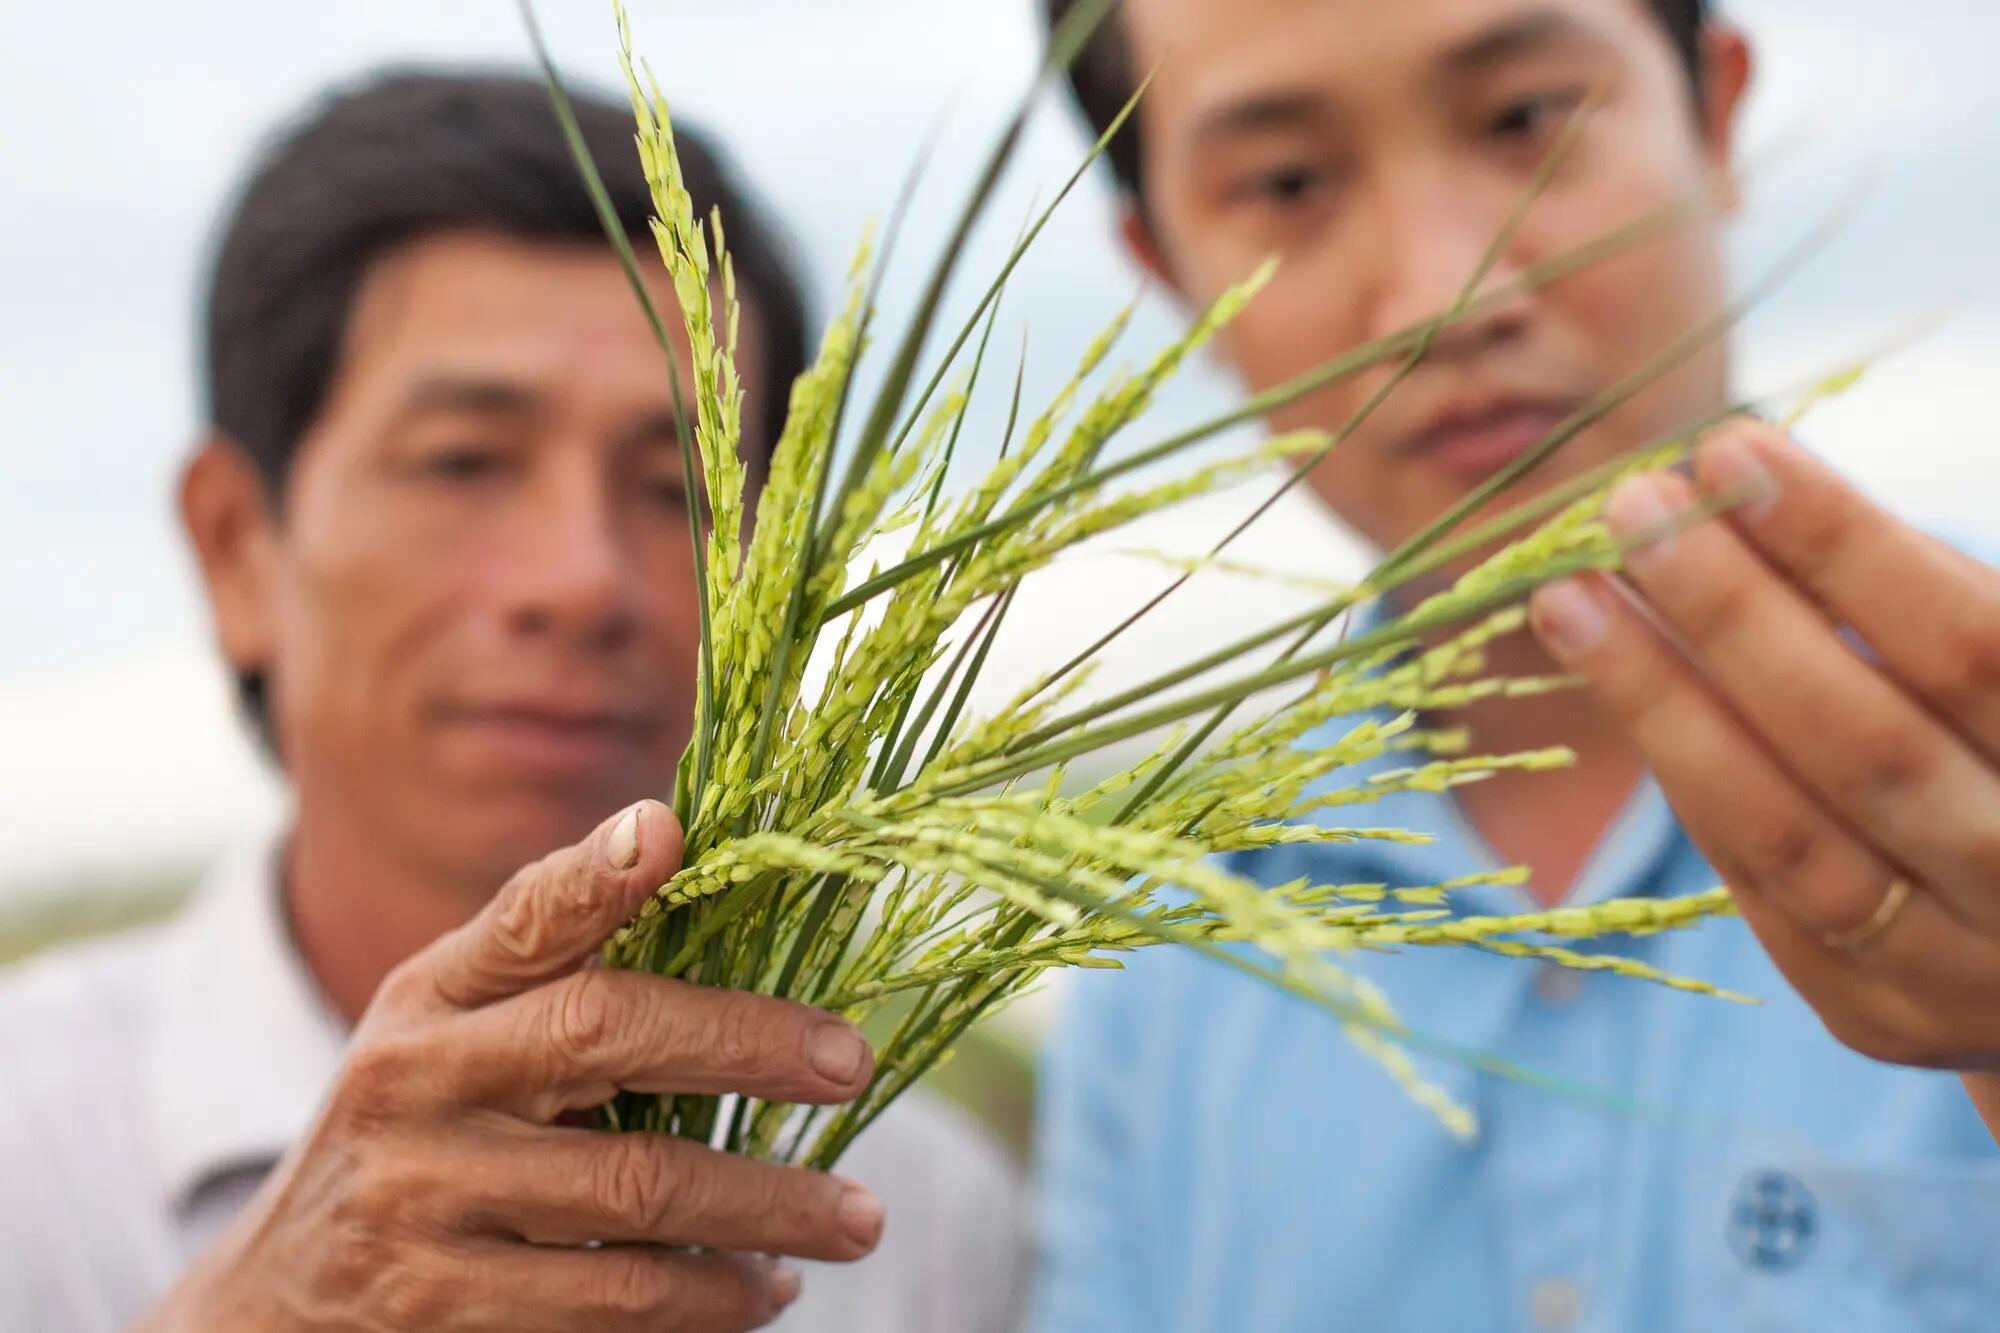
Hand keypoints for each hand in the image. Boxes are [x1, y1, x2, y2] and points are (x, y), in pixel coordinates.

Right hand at [137, 800, 883, 1331]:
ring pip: (633, 1191)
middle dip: (748, 1044)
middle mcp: (418, 1083)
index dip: (595, 874)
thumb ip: (551, 953)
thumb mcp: (450, 1030)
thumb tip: (681, 839)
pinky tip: (762, 1290)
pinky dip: (707, 1299)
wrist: (276, 1300)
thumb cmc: (418, 1129)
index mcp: (431, 999)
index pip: (519, 919)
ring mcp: (423, 1200)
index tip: (670, 833)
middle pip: (604, 1036)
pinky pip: (608, 1305)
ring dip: (765, 1206)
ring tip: (852, 1217)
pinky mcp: (441, 1310)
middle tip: (854, 1065)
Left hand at [1528, 420, 1999, 1138]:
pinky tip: (1622, 684)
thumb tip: (1749, 488)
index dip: (1842, 542)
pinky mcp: (1875, 1017)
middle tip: (1628, 505)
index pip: (1967, 645)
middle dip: (1730, 613)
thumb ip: (1927, 602)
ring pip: (1782, 833)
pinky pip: (1757, 887)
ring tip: (1570, 598)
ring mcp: (1962, 977)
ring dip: (1661, 704)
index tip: (1730, 446)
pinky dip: (1690, 777)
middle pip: (1862, 743)